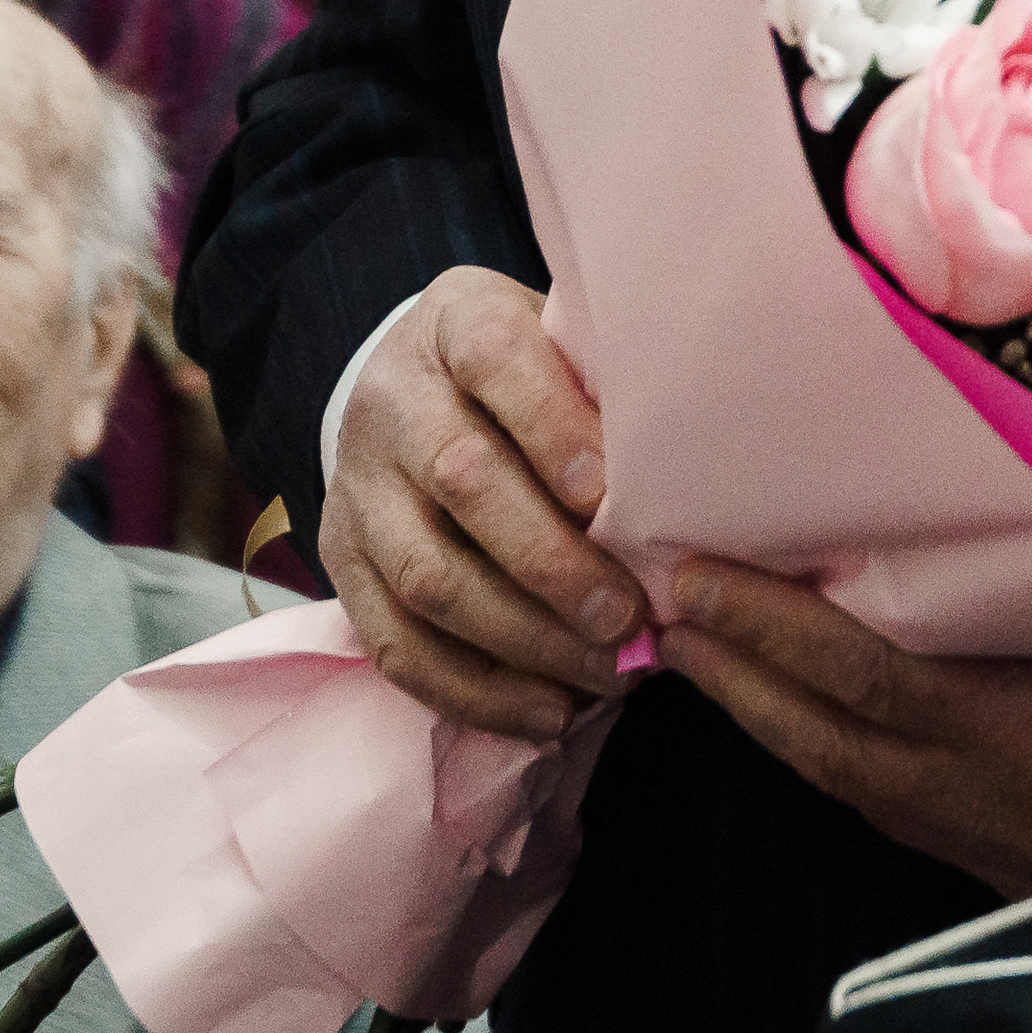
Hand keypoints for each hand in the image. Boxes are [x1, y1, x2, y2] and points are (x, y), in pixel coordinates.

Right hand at [320, 269, 646, 739]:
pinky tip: (549, 711)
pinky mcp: (341, 564)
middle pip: (461, 480)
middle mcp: (392, 399)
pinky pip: (396, 644)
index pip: (496, 361)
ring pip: (428, 576)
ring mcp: (357, 486)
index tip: (612, 495)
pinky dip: (476, 691)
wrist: (411, 385)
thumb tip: (690, 477)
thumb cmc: (529, 372)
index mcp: (456, 321)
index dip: (554, 428)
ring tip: (605, 671)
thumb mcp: (564, 343)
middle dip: (552, 560)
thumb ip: (607, 390)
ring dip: (524, 638)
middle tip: (629, 616)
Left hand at [658, 558, 1031, 908]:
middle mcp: (1010, 815)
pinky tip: (819, 712)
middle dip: (735, 672)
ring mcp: (1020, 857)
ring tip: (705, 641)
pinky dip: (842, 755)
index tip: (686, 568)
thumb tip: (1015, 440)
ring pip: (862, 787)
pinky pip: (908, 811)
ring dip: (774, 715)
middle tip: (654, 589)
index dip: (766, 629)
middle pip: (834, 746)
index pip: (866, 687)